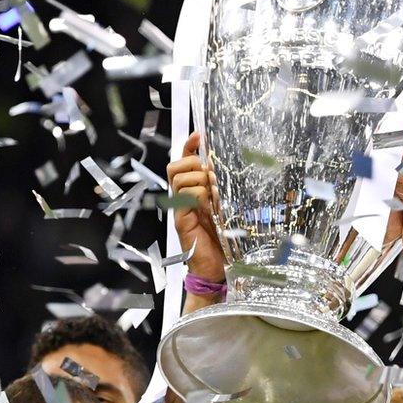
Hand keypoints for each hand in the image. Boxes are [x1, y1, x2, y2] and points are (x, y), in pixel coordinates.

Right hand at [168, 131, 224, 284]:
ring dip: (199, 180)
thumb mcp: (227, 207)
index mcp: (194, 190)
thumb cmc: (224, 239)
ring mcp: (180, 208)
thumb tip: (224, 168)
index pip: (184, 160)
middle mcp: (183, 197)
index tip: (199, 135)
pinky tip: (209, 206)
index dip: (189, 145)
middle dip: (192, 164)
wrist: (218, 267)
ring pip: (180, 178)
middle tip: (209, 177)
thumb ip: (223, 188)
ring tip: (212, 195)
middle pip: (175, 165)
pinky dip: (199, 195)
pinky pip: (185, 196)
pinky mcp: (181, 219)